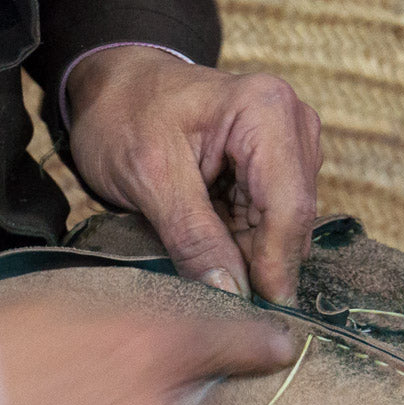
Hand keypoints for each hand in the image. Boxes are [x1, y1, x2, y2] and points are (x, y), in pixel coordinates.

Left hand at [66, 46, 321, 305]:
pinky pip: (268, 223)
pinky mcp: (275, 169)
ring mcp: (288, 147)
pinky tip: (207, 249)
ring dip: (246, 256)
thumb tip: (231, 293)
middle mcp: (292, 125)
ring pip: (282, 228)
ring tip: (197, 263)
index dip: (275, 267)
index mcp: (266, 112)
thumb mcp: (150, 178)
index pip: (288, 207)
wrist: (111, 89)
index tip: (258, 315)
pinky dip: (239, 243)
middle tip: (218, 303)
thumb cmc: (123, 117)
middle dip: (259, 265)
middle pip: (291, 220)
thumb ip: (193, 237)